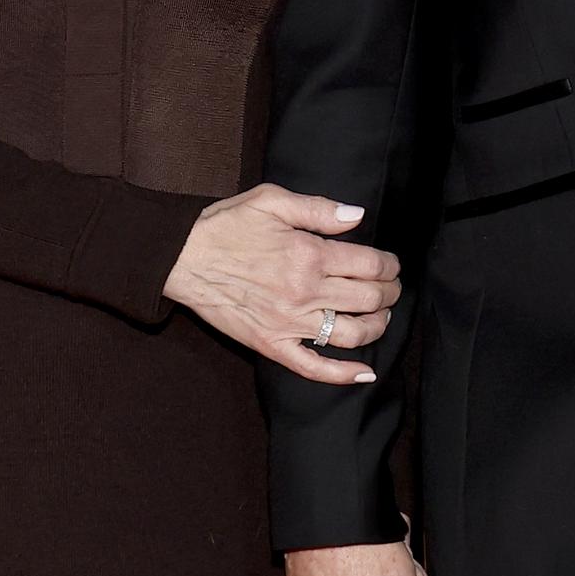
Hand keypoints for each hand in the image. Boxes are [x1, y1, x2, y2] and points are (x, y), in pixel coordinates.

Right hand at [162, 184, 400, 383]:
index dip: (390, 265)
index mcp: (309, 254)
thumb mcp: (271, 201)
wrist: (183, 258)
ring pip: (351, 335)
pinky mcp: (271, 345)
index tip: (391, 264)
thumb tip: (357, 216)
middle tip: (392, 288)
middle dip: (390, 293)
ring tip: (382, 316)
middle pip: (368, 299)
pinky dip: (343, 374)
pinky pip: (313, 367)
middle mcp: (304, 292)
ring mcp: (288, 323)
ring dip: (377, 327)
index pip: (370, 265)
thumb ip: (318, 208)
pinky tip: (365, 373)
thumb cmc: (226, 226)